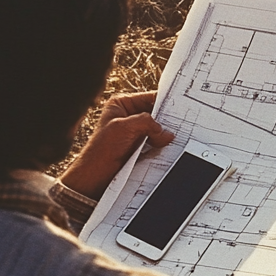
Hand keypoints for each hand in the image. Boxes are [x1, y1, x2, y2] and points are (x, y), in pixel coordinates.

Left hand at [59, 91, 173, 199]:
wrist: (96, 176)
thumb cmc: (101, 150)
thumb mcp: (125, 128)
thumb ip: (147, 123)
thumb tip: (165, 132)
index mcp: (121, 105)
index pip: (148, 98)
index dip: (164, 102)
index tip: (179, 106)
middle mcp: (128, 117)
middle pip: (155, 115)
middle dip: (165, 122)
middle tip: (179, 125)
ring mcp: (134, 133)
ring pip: (156, 131)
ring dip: (163, 136)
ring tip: (171, 138)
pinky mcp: (138, 148)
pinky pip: (155, 144)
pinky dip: (161, 147)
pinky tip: (165, 148)